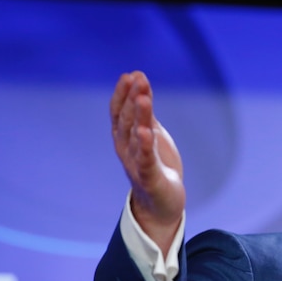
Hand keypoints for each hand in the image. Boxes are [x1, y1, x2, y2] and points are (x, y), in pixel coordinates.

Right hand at [110, 71, 185, 253]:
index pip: (120, 113)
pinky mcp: (150, 179)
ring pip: (135, 138)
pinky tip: (146, 133)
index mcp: (125, 139)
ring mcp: (137, 164)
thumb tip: (139, 82)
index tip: (131, 75)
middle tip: (138, 79)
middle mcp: (127, 150)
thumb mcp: (151, 135)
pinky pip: (145, 161)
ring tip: (143, 98)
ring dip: (139, 117)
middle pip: (127, 121)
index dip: (124, 94)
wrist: (161, 206)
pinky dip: (144, 147)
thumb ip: (145, 113)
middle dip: (132, 100)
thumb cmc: (156, 168)